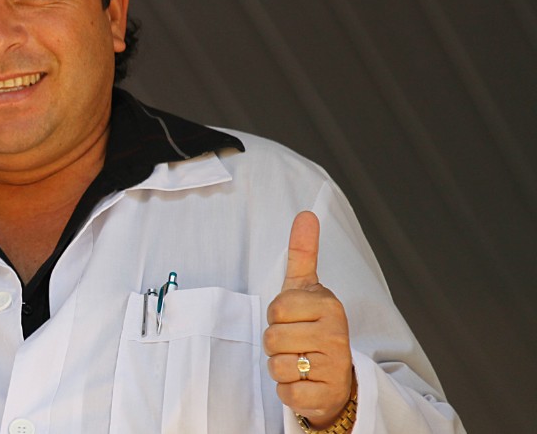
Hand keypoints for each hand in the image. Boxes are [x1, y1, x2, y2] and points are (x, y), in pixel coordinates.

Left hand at [263, 211, 354, 427]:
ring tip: (299, 362)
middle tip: (296, 344)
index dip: (276, 317)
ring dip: (280, 367)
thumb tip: (306, 214)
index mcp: (329, 305)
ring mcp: (334, 366)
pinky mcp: (326, 395)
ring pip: (276, 365)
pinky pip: (286, 392)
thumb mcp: (306, 289)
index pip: (276, 309)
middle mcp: (336, 335)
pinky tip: (305, 383)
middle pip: (272, 338)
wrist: (336, 378)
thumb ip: (303, 253)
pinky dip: (287, 390)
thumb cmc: (313, 328)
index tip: (294, 319)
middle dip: (275, 344)